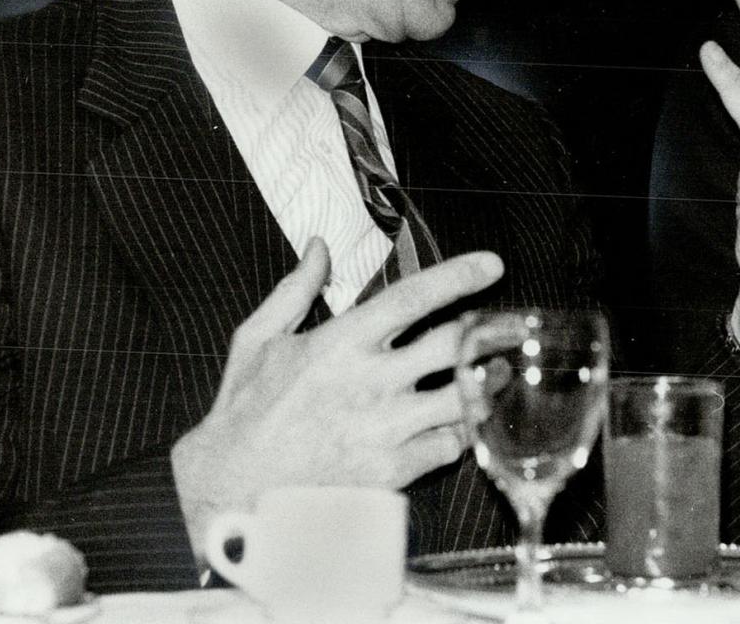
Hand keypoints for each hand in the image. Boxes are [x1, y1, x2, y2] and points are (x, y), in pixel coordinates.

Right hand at [170, 239, 503, 557]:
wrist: (232, 493)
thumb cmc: (243, 414)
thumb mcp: (256, 340)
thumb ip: (293, 290)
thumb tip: (318, 246)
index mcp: (339, 343)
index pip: (413, 298)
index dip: (457, 277)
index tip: (491, 265)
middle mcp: (370, 382)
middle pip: (452, 345)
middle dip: (488, 331)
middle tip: (506, 326)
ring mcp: (385, 429)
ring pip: (462, 398)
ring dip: (487, 383)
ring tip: (500, 372)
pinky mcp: (392, 471)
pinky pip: (448, 446)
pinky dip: (459, 433)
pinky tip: (458, 423)